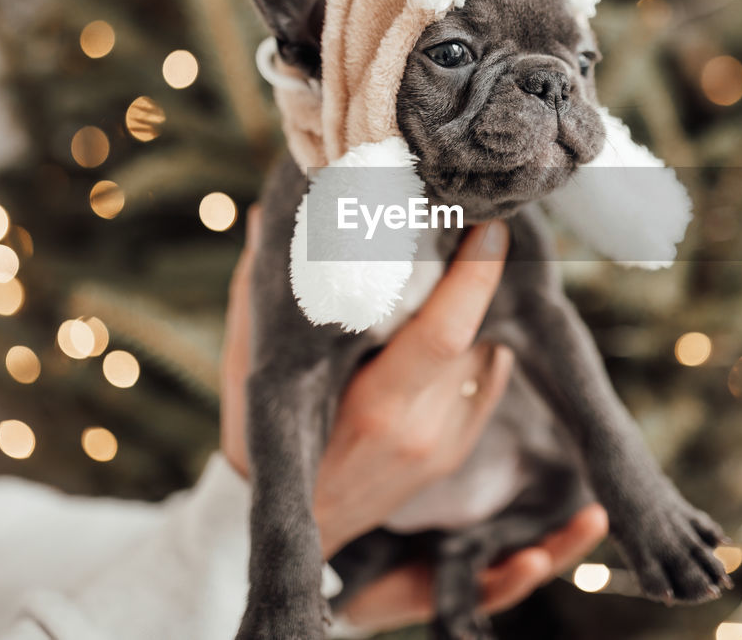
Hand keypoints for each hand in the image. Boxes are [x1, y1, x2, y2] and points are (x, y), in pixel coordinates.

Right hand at [219, 211, 606, 631]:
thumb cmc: (262, 442)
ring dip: (485, 307)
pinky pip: (487, 379)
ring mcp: (446, 445)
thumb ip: (257, 292)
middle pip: (477, 335)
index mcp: (375, 409)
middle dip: (483, 275)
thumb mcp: (249, 369)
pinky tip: (464, 312)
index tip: (492, 228)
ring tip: (471, 256)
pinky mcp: (457, 450)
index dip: (476, 277)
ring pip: (489, 355)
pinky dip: (480, 341)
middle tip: (479, 220)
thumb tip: (265, 214)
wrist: (293, 527)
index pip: (447, 333)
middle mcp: (422, 430)